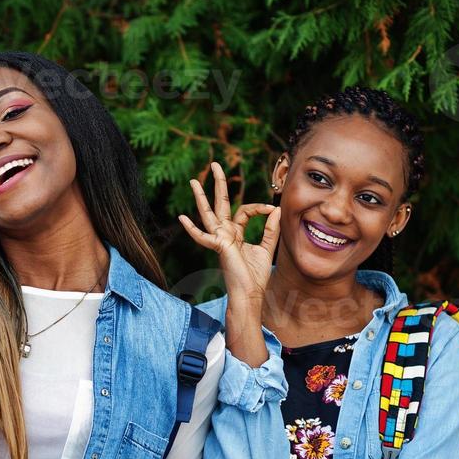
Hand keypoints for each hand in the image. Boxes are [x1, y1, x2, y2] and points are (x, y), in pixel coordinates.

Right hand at [178, 163, 279, 309]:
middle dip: (218, 184)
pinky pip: (203, 237)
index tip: (272, 209)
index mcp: (236, 233)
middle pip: (220, 204)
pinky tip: (182, 218)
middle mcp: (225, 234)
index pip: (245, 211)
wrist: (251, 294)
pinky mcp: (219, 247)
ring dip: (201, 197)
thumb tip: (276, 209)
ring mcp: (219, 240)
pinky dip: (192, 229)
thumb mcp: (267, 248)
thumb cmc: (255, 276)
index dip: (259, 207)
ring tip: (194, 181)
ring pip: (208, 214)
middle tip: (215, 164)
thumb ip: (270, 229)